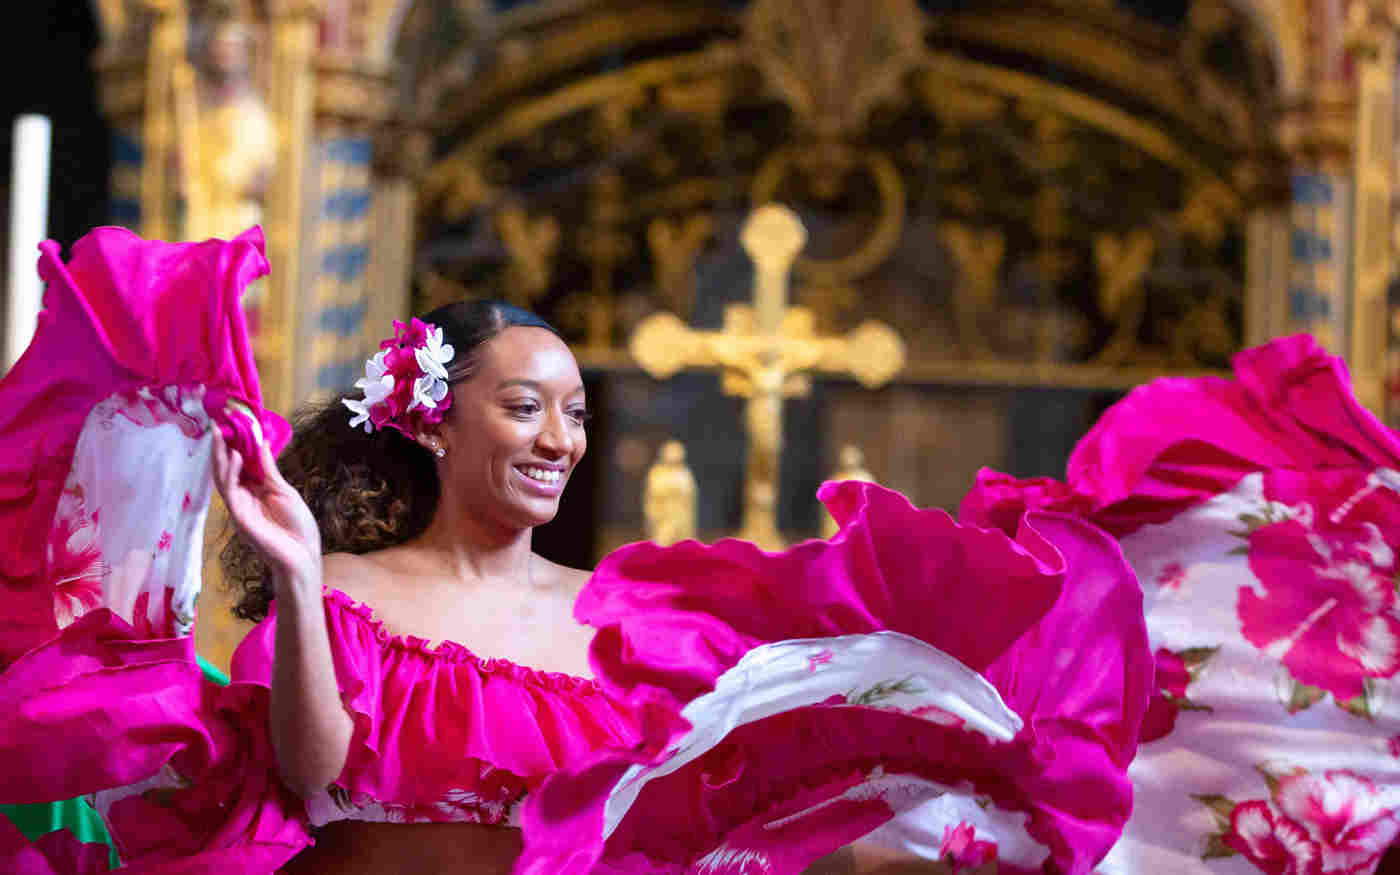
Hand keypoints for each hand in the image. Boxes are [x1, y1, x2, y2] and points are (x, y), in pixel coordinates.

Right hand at [211, 424, 322, 594]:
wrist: (301, 555)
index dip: (236, 443)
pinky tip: (234, 457)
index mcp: (256, 489)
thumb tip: (259, 443)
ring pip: (223, 477)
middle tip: (217, 423)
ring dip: (221, 456)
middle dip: (222, 446)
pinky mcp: (239, 517)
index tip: (232, 422)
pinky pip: (230, 492)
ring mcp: (239, 506)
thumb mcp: (283, 490)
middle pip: (227, 467)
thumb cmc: (296, 525)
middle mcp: (243, 496)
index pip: (241, 462)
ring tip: (221, 434)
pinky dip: (230, 473)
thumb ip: (268, 469)